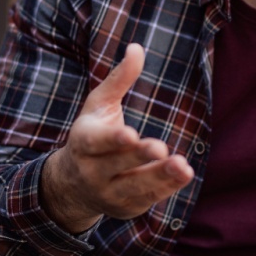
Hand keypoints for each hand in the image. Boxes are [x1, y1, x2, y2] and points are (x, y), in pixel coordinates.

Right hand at [39, 44, 193, 232]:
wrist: (72, 186)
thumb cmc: (92, 135)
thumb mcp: (99, 105)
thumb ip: (119, 79)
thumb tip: (137, 47)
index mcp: (83, 142)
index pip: (97, 142)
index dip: (113, 139)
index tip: (131, 135)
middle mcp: (92, 170)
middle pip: (117, 164)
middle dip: (138, 157)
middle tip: (161, 148)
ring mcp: (108, 193)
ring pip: (134, 186)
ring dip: (159, 177)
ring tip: (183, 167)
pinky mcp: (125, 208)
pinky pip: (147, 199)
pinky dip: (165, 188)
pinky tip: (183, 175)